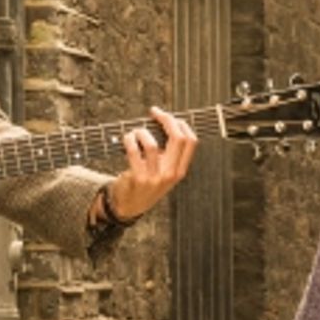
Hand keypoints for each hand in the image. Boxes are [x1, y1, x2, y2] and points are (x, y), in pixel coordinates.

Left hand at [104, 106, 196, 221]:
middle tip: (155, 113)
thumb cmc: (146, 184)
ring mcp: (155, 177)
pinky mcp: (138, 178)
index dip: (181, 123)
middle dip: (166, 119)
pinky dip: (129, 140)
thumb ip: (168, 153)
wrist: (129, 206)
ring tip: (136, 132)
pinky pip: (134, 151)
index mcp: (179, 170)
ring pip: (152, 144)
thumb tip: (163, 122)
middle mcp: (170, 173)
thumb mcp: (164, 172)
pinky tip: (127, 138)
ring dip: (142, 132)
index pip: (191, 141)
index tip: (169, 116)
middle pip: (177, 138)